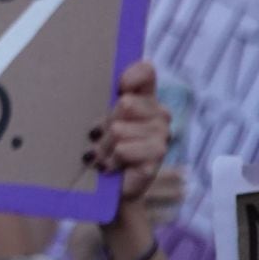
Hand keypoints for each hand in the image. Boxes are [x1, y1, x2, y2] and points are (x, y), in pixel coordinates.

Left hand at [92, 60, 169, 223]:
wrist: (108, 187)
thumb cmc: (100, 147)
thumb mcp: (98, 120)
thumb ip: (101, 99)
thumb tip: (99, 87)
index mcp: (144, 98)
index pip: (145, 71)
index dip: (130, 77)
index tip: (118, 88)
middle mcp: (158, 114)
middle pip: (126, 103)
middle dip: (104, 123)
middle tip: (98, 137)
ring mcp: (161, 136)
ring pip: (120, 129)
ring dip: (103, 145)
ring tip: (101, 154)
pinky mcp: (156, 157)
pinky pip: (125, 149)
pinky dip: (111, 159)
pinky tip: (110, 165)